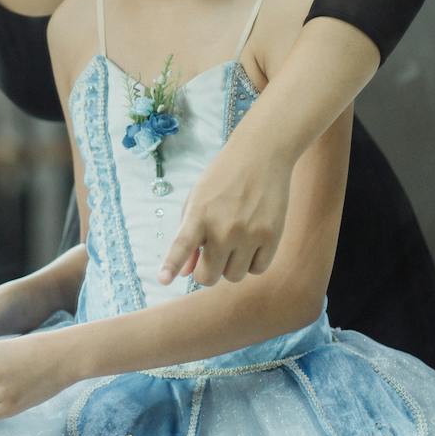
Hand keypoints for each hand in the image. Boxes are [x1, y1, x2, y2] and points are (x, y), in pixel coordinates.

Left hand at [159, 139, 291, 285]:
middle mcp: (223, 228)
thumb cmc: (223, 178)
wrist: (261, 156)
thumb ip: (189, 235)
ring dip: (230, 267)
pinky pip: (257, 269)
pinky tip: (251, 243)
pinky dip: (252, 262)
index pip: (181, 246)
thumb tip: (185, 271)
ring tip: (233, 243)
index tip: (162, 280)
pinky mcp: (272, 237)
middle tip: (210, 256)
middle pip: (209, 277)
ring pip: (233, 276)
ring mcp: (249, 234)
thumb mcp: (197, 200)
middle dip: (207, 271)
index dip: (171, 265)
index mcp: (198, 215)